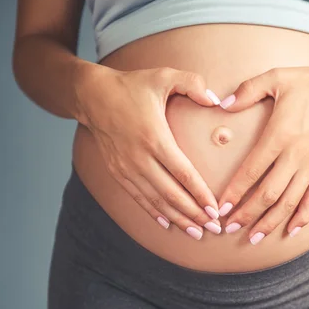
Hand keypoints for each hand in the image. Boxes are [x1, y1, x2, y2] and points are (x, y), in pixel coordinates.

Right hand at [74, 65, 223, 239]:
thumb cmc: (132, 85)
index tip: (216, 209)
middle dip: (194, 214)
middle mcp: (139, 158)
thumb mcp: (164, 76)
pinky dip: (154, 213)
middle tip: (213, 228)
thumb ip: (193, 83)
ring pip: (155, 201)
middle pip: (171, 194)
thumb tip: (217, 100)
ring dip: (177, 218)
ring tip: (196, 232)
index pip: (183, 174)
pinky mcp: (118, 172)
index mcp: (154, 137)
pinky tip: (168, 224)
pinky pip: (139, 198)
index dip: (200, 194)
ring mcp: (126, 168)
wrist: (92, 96)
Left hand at [216, 62, 308, 243]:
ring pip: (289, 202)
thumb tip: (222, 103)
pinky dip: (303, 217)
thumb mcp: (277, 77)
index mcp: (280, 135)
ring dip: (270, 222)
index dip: (235, 192)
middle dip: (247, 214)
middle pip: (268, 194)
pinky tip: (292, 231)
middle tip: (228, 228)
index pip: (252, 171)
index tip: (220, 208)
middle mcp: (296, 155)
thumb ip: (247, 90)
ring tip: (254, 237)